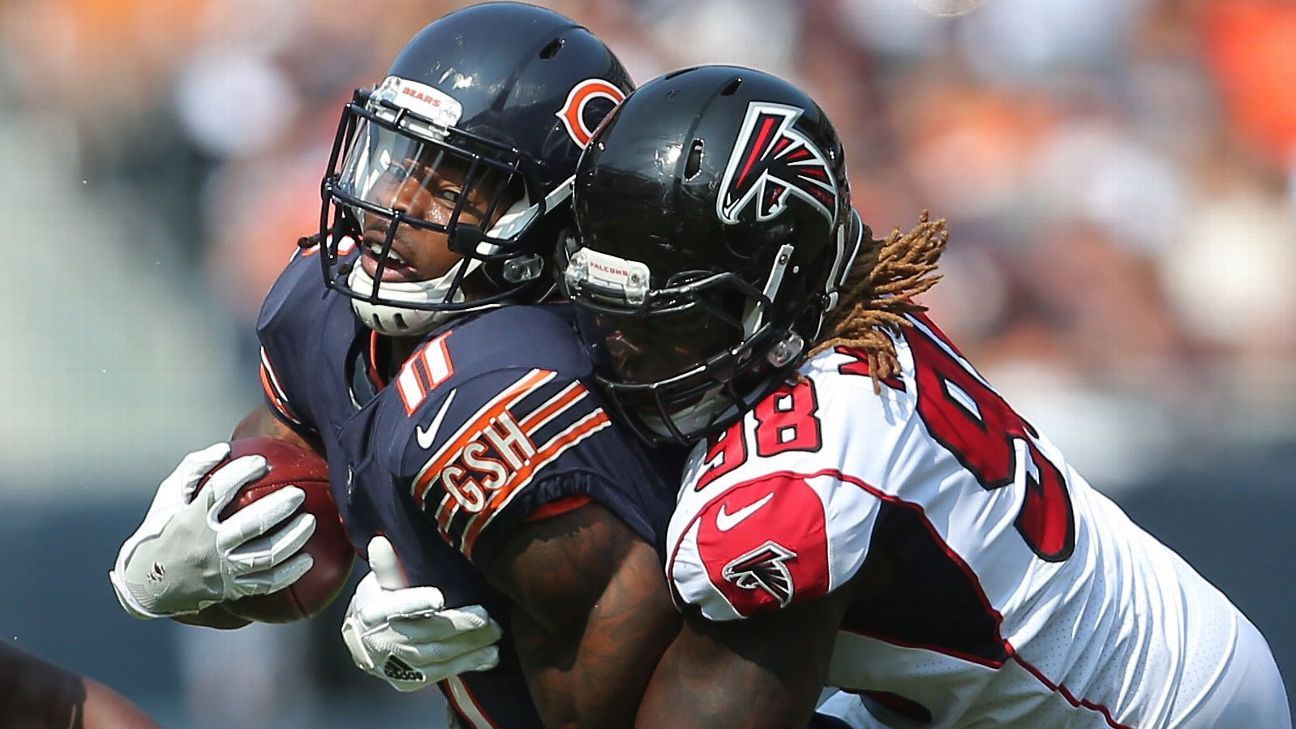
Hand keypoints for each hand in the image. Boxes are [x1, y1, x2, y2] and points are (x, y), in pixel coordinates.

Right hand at [108, 442, 316, 618]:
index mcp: (190, 520)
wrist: (150, 584)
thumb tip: (224, 448)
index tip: (261, 461)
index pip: (218, 491)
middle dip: (279, 508)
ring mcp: (221, 571)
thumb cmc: (164, 530)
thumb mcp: (168, 497)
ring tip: (310, 521)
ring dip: (292, 538)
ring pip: (265, 556)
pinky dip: (289, 573)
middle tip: (298, 494)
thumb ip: (193, 468)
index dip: (241, 472)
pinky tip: (308, 559)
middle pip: (250, 525)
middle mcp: (207, 546)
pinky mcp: (231, 589)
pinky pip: (266, 583)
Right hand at [341, 536, 500, 691]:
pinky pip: (441, 674)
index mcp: (373, 612)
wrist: (361, 643)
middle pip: (425, 633)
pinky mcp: (408, 682)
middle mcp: (381, 642)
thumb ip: (387, 565)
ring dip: (471, 647)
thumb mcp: (378, 582)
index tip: (438, 598)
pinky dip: (467, 665)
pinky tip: (489, 656)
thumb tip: (381, 542)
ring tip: (495, 635)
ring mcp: (396, 666)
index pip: (396, 607)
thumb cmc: (377, 603)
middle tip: (487, 617)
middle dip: (459, 625)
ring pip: (438, 657)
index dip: (416, 603)